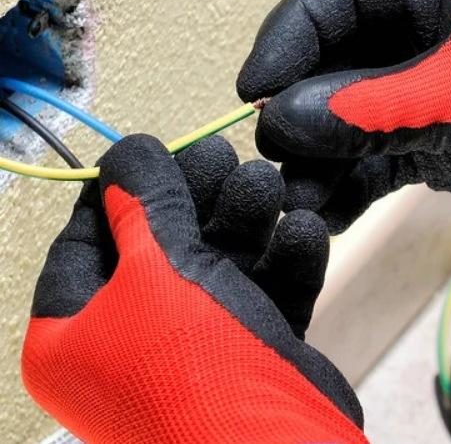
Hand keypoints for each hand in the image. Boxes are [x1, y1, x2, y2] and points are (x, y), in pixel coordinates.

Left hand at [22, 135, 364, 442]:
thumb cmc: (195, 373)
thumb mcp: (158, 273)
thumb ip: (145, 206)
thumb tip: (128, 154)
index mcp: (74, 333)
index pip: (87, 239)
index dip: (122, 189)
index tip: (157, 149)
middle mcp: (129, 342)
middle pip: (161, 247)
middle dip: (198, 199)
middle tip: (223, 155)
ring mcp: (193, 349)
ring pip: (217, 266)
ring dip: (247, 223)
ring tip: (270, 184)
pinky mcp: (248, 351)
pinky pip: (260, 295)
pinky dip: (283, 263)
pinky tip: (303, 231)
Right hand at [237, 0, 450, 252]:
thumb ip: (371, 108)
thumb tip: (282, 120)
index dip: (291, 34)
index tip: (255, 88)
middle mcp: (440, 36)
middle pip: (342, 59)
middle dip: (303, 106)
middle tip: (273, 153)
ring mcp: (441, 93)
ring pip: (358, 115)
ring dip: (322, 155)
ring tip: (295, 196)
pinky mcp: (446, 144)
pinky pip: (383, 157)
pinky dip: (354, 184)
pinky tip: (328, 211)